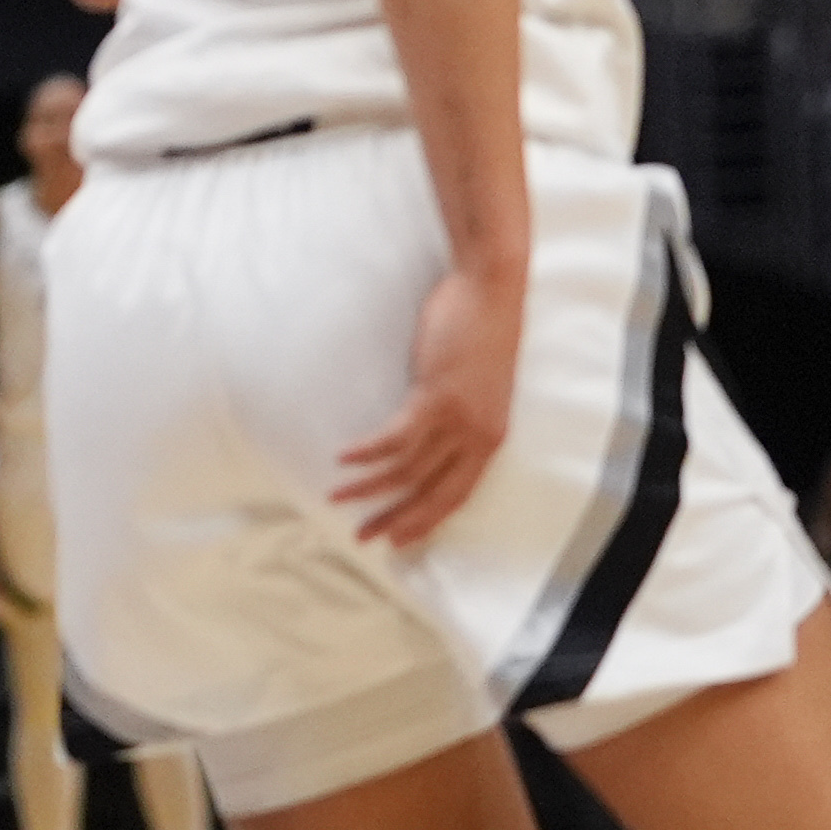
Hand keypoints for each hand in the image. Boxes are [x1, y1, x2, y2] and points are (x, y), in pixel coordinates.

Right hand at [336, 265, 521, 545]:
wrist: (492, 290)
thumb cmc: (484, 329)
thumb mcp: (481, 386)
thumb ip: (461, 414)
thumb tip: (431, 431)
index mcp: (491, 438)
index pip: (457, 495)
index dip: (426, 520)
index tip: (400, 539)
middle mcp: (478, 437)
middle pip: (432, 493)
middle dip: (396, 520)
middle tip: (365, 538)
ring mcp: (458, 419)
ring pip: (407, 470)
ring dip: (369, 488)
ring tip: (338, 497)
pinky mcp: (436, 398)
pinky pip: (395, 438)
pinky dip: (367, 453)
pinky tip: (344, 458)